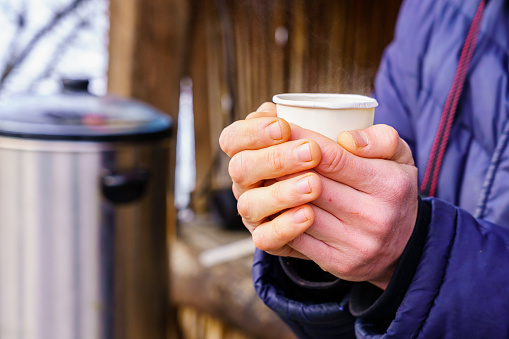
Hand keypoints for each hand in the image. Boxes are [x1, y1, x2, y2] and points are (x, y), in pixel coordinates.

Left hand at [219, 102, 418, 289]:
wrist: (406, 247)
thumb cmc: (393, 191)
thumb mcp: (401, 158)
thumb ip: (381, 139)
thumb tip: (345, 138)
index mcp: (389, 185)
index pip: (333, 158)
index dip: (302, 141)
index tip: (282, 128)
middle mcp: (375, 217)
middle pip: (312, 185)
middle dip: (284, 165)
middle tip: (265, 150)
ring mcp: (356, 244)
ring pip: (301, 212)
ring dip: (278, 192)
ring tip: (265, 175)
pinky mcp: (340, 263)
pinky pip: (298, 239)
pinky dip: (281, 219)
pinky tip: (274, 204)